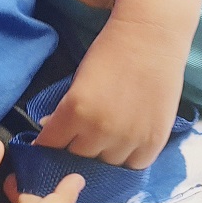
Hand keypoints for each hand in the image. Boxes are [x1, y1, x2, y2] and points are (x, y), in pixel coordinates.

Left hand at [34, 17, 187, 168]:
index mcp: (76, 111)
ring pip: (106, 166)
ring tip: (106, 141)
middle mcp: (101, 130)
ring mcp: (129, 139)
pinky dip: (127, 159)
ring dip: (102, 156)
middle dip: (74, 152)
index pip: (50, 145)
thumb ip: (64, 111)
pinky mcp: (154, 141)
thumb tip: (50, 129)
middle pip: (77, 160)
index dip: (47, 147)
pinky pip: (134, 166)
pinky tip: (126, 145)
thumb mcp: (78, 79)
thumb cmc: (110, 51)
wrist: (152, 36)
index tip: (49, 147)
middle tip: (79, 142)